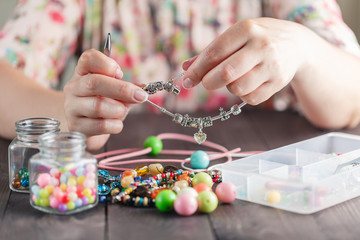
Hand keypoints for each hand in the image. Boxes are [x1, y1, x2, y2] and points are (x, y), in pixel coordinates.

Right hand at [64, 49, 147, 150]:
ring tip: (122, 112)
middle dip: (122, 89)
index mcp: (83, 73)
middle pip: (94, 83)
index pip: (89, 58)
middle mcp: (74, 88)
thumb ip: (125, 89)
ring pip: (98, 106)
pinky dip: (115, 125)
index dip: (108, 64)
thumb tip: (140, 92)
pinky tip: (116, 124)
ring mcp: (72, 108)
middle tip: (140, 96)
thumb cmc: (104, 106)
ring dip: (118, 110)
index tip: (121, 74)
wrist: (86, 129)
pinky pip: (101, 125)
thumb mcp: (114, 93)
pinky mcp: (76, 127)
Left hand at [182, 18, 310, 104]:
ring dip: (230, 87)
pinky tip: (249, 83)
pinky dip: (244, 95)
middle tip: (206, 83)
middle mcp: (261, 45)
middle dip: (209, 82)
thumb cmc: (257, 39)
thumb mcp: (236, 37)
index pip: (215, 53)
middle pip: (226, 73)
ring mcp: (272, 65)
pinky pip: (251, 99)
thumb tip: (186, 67)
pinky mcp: (279, 82)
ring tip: (235, 77)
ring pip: (238, 88)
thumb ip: (212, 51)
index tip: (186, 80)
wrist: (297, 44)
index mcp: (246, 29)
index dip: (197, 70)